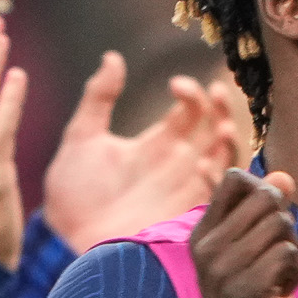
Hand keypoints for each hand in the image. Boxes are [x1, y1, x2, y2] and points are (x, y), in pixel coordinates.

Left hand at [40, 52, 235, 248]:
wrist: (68, 240)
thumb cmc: (72, 196)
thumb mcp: (80, 139)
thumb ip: (98, 98)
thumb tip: (113, 57)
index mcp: (157, 144)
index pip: (190, 111)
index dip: (192, 92)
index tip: (176, 84)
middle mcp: (178, 166)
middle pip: (217, 131)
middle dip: (223, 110)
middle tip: (216, 93)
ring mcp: (185, 192)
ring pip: (226, 162)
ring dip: (230, 144)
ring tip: (221, 129)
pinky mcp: (186, 217)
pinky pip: (217, 198)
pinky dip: (218, 180)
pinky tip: (201, 167)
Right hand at [190, 159, 297, 297]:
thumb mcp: (254, 252)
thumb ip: (266, 213)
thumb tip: (284, 175)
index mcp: (203, 234)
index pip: (235, 179)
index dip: (264, 192)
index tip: (265, 227)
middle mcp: (207, 248)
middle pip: (267, 197)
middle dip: (286, 223)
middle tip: (278, 257)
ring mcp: (222, 270)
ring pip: (281, 224)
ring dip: (294, 252)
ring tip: (279, 277)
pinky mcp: (245, 291)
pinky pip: (287, 253)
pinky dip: (296, 273)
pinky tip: (282, 293)